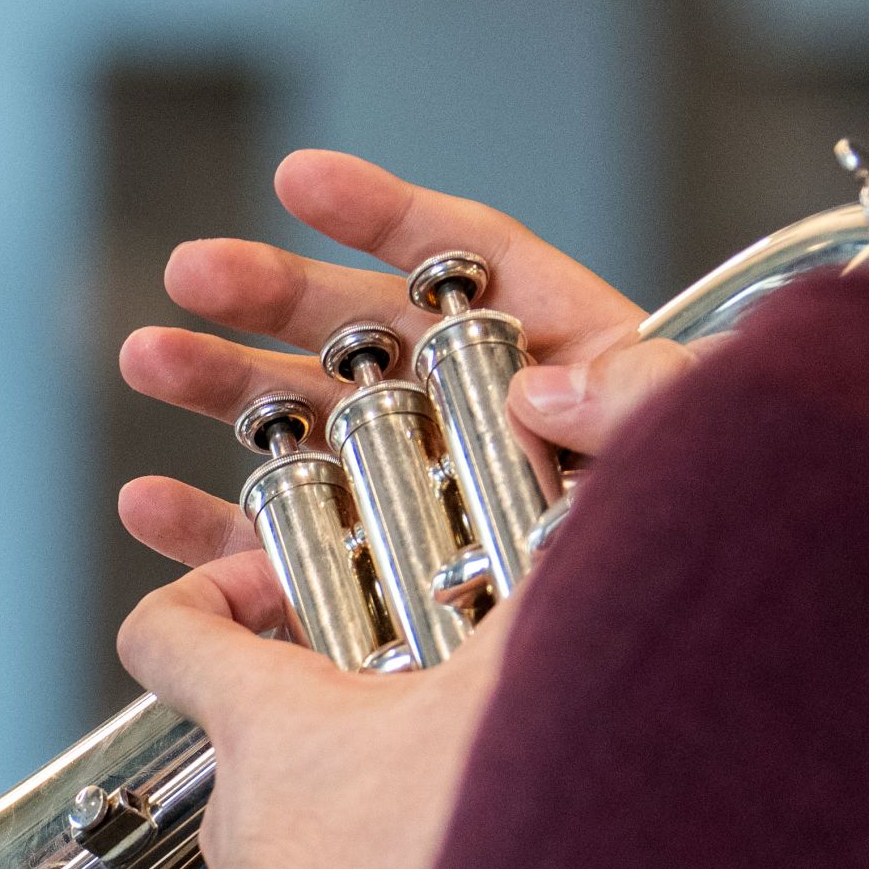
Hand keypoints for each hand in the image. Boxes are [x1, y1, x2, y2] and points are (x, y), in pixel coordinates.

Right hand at [116, 149, 701, 538]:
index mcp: (571, 361)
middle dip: (270, 295)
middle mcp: (482, 423)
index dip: (386, 217)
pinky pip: (283, 556)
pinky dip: (212, 536)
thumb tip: (534, 388)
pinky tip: (151, 508)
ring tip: (148, 357)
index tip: (300, 181)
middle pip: (363, 334)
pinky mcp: (383, 592)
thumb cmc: (720, 549)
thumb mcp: (703, 455)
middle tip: (193, 272)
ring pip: (307, 429)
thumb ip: (642, 398)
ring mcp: (426, 505)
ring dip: (220, 391)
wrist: (698, 686)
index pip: (471, 261)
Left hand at [117, 540, 506, 868]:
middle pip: (270, 720)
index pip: (170, 631)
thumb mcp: (490, 718)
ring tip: (467, 783)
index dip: (205, 583)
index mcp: (262, 728)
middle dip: (351, 688)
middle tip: (421, 671)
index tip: (266, 573)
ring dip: (381, 787)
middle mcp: (245, 814)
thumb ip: (540, 618)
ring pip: (319, 812)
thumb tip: (593, 552)